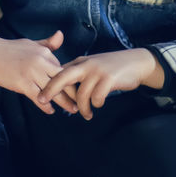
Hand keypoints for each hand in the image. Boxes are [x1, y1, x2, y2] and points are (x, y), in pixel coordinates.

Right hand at [0, 30, 77, 115]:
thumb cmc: (11, 49)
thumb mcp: (32, 44)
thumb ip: (48, 43)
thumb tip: (61, 35)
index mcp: (45, 53)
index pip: (63, 69)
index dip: (71, 81)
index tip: (79, 89)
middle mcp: (41, 62)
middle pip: (62, 80)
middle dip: (74, 92)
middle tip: (82, 102)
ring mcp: (31, 73)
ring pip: (52, 90)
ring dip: (64, 102)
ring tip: (73, 109)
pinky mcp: (21, 83)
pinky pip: (37, 96)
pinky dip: (45, 105)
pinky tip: (50, 110)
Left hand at [37, 48, 164, 120]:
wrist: (136, 62)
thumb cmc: (113, 67)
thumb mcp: (93, 65)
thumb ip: (79, 73)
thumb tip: (62, 85)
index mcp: (81, 62)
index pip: (60, 72)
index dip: (49, 84)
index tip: (39, 95)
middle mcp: (86, 64)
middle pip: (62, 77)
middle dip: (50, 89)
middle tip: (42, 100)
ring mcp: (97, 71)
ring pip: (81, 94)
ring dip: (82, 108)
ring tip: (86, 114)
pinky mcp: (109, 79)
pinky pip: (97, 97)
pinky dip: (96, 104)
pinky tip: (98, 105)